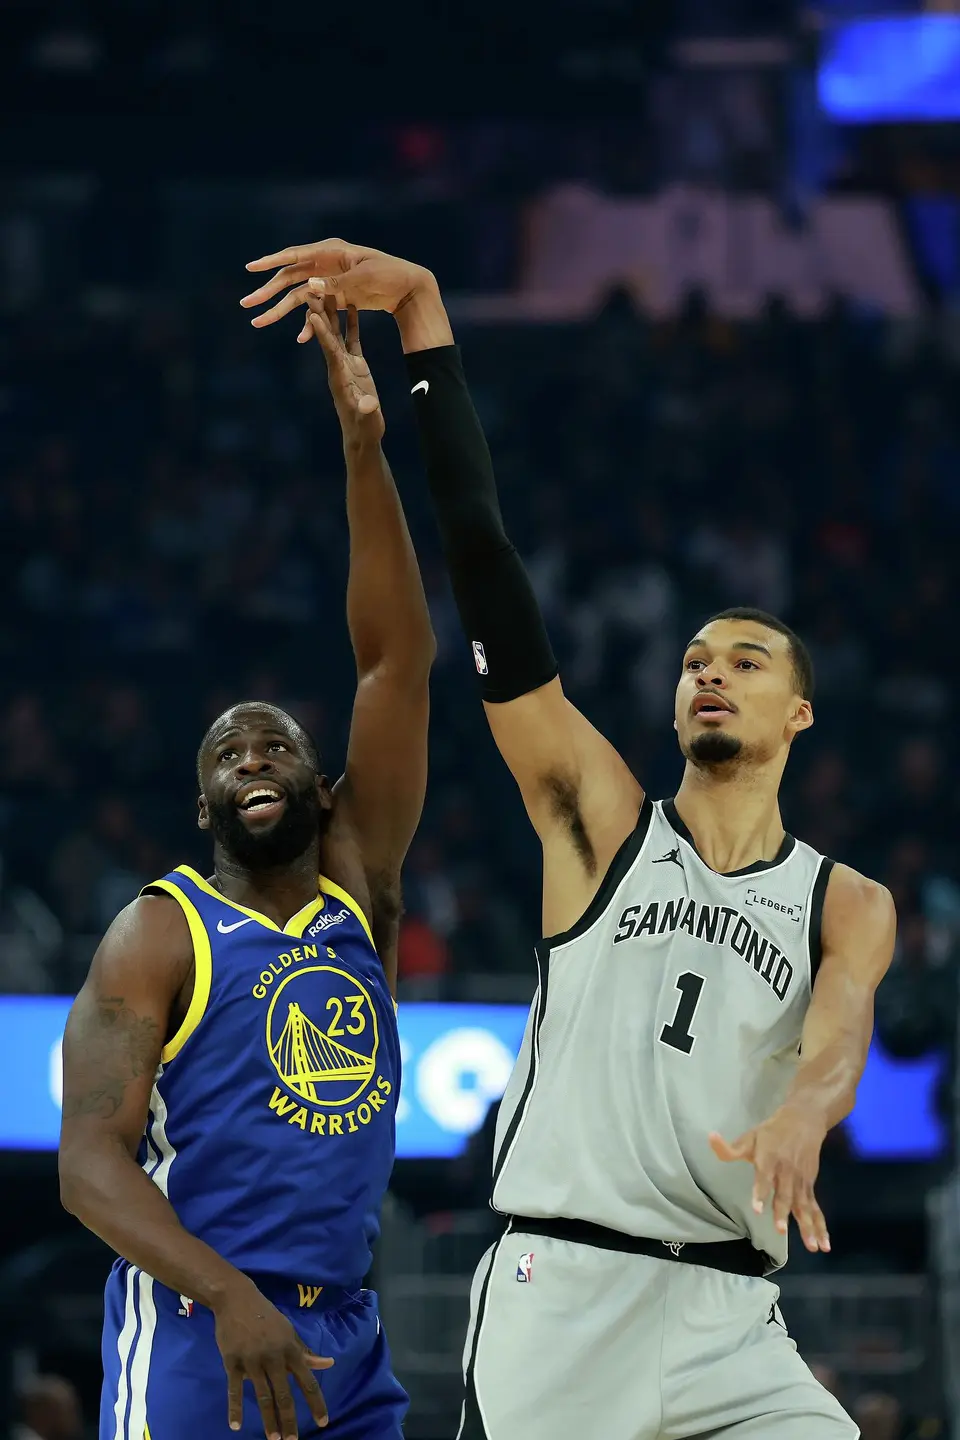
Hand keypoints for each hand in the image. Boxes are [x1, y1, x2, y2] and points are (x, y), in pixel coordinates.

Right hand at [213, 1279, 334, 1439]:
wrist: (236, 1298)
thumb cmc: (266, 1316)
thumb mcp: (289, 1331)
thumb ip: (306, 1351)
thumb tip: (329, 1363)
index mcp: (291, 1349)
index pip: (307, 1381)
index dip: (316, 1403)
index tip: (323, 1422)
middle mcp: (274, 1357)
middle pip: (285, 1394)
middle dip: (289, 1420)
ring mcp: (253, 1360)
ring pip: (263, 1395)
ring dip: (268, 1419)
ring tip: (274, 1438)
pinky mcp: (232, 1362)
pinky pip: (234, 1389)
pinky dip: (235, 1408)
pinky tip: (236, 1425)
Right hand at [241, 238, 431, 328]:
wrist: (409, 287)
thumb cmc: (390, 275)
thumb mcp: (364, 279)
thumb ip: (336, 284)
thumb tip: (309, 285)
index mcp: (330, 252)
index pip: (294, 256)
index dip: (271, 262)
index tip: (250, 268)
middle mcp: (325, 264)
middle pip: (289, 279)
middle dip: (267, 292)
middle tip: (246, 304)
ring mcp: (329, 281)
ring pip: (298, 297)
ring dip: (279, 310)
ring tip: (259, 322)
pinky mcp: (336, 297)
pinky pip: (316, 311)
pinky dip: (309, 324)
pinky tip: (300, 338)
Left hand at [305, 294, 383, 446]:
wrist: (363, 436)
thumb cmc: (365, 430)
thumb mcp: (367, 420)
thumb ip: (367, 410)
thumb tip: (368, 404)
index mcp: (339, 377)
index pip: (329, 350)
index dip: (321, 332)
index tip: (313, 312)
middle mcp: (338, 366)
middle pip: (326, 335)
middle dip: (319, 312)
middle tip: (312, 287)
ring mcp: (346, 364)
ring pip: (336, 332)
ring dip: (332, 310)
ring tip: (329, 286)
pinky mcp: (356, 365)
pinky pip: (351, 338)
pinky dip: (351, 322)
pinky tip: (352, 304)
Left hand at [709, 1105, 830, 1253]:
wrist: (804, 1120)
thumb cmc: (772, 1132)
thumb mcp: (750, 1136)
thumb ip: (730, 1147)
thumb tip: (710, 1138)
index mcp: (769, 1158)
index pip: (764, 1177)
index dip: (761, 1192)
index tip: (757, 1209)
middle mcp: (786, 1172)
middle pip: (785, 1195)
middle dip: (783, 1213)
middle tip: (781, 1230)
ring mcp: (800, 1181)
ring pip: (803, 1206)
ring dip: (807, 1226)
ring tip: (811, 1246)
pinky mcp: (809, 1186)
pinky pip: (815, 1208)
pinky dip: (820, 1226)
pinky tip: (823, 1245)